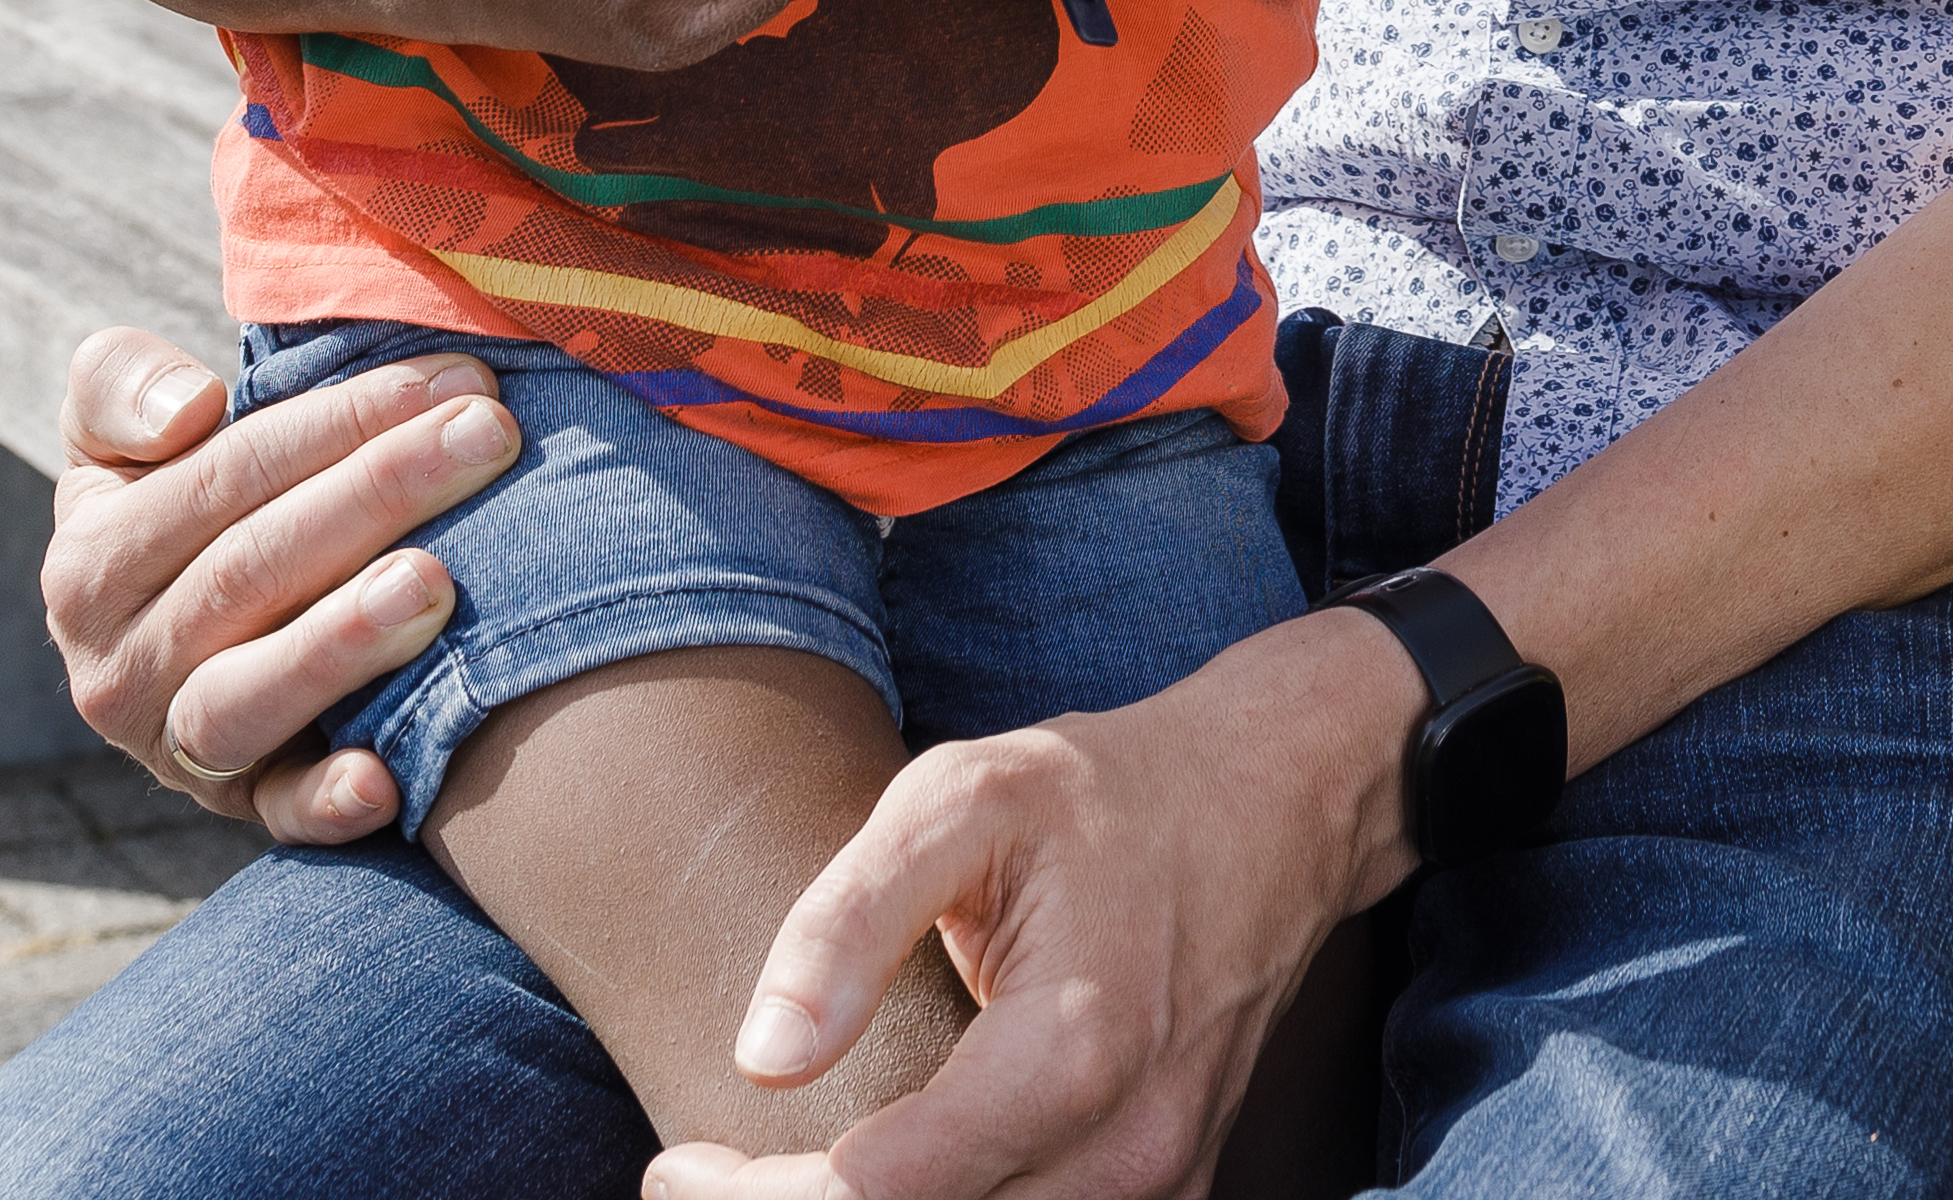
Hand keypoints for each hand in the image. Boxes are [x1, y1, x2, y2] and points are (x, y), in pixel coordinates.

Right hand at [40, 327, 509, 844]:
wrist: (193, 620)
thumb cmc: (190, 500)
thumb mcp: (122, 433)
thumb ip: (120, 387)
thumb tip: (188, 413)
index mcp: (90, 563)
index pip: (222, 477)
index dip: (336, 421)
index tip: (448, 379)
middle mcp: (118, 666)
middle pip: (252, 570)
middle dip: (379, 492)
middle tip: (490, 437)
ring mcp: (177, 748)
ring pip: (247, 696)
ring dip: (342, 641)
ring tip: (436, 581)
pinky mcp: (243, 808)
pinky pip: (279, 814)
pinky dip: (325, 803)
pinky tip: (385, 781)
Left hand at [645, 604, 1429, 1199]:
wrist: (1277, 804)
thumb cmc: (1105, 793)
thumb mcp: (963, 796)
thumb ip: (851, 918)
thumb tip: (762, 1057)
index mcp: (1073, 1049)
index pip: (880, 1193)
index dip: (757, 1197)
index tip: (675, 1158)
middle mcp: (1130, 1148)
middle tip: (707, 1178)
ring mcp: (1164, 1186)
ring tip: (788, 1182)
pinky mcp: (1174, 1194)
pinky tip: (889, 1182)